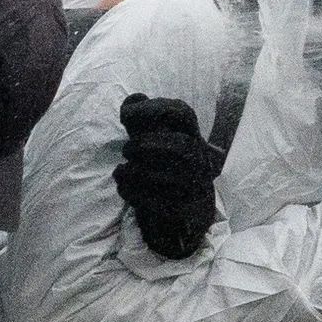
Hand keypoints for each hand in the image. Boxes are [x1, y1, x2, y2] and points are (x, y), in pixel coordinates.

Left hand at [113, 94, 221, 258]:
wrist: (182, 224)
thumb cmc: (164, 176)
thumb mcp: (155, 147)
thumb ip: (143, 125)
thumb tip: (135, 98)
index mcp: (193, 138)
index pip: (183, 113)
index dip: (153, 108)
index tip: (126, 115)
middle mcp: (201, 160)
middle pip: (181, 145)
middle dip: (146, 145)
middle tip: (126, 150)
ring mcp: (197, 188)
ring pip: (171, 175)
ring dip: (135, 171)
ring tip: (120, 172)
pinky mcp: (186, 213)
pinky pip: (160, 202)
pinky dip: (134, 193)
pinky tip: (123, 188)